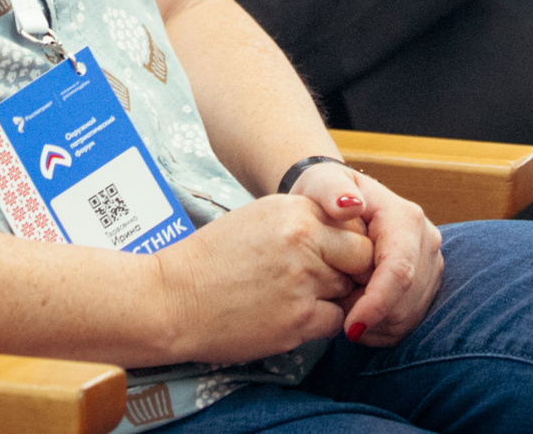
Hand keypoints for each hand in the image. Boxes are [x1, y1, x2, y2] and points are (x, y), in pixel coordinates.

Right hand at [152, 193, 373, 361]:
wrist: (172, 299)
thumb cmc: (210, 260)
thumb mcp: (258, 219)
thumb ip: (301, 222)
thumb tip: (341, 237)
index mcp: (294, 209)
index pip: (353, 225)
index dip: (347, 244)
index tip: (333, 256)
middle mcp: (304, 240)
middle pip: (361, 257)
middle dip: (350, 271)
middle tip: (323, 280)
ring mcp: (304, 281)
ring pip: (349, 291)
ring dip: (332, 297)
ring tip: (295, 297)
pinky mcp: (299, 319)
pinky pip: (334, 322)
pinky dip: (319, 322)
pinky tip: (290, 316)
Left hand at [289, 163, 444, 345]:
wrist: (338, 199)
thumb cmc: (326, 192)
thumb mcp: (321, 182)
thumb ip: (331, 191)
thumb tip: (350, 205)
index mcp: (406, 218)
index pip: (400, 271)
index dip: (377, 304)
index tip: (350, 327)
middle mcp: (426, 242)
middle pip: (407, 300)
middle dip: (372, 317)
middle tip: (336, 311)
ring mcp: (430, 265)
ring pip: (410, 315)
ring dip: (376, 324)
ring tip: (343, 308)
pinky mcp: (426, 284)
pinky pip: (409, 322)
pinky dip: (382, 328)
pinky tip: (358, 314)